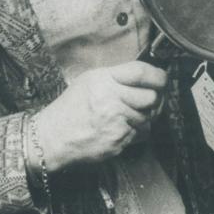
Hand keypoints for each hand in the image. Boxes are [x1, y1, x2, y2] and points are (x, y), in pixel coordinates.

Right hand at [32, 61, 168, 172]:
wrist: (51, 138)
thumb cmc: (70, 109)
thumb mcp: (89, 81)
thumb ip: (117, 77)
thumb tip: (147, 77)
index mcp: (103, 80)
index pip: (142, 72)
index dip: (158, 76)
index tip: (162, 79)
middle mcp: (111, 99)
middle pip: (152, 97)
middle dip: (154, 100)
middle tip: (149, 101)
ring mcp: (116, 122)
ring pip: (149, 118)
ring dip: (144, 118)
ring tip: (128, 117)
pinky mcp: (118, 141)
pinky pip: (141, 134)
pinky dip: (136, 132)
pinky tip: (121, 129)